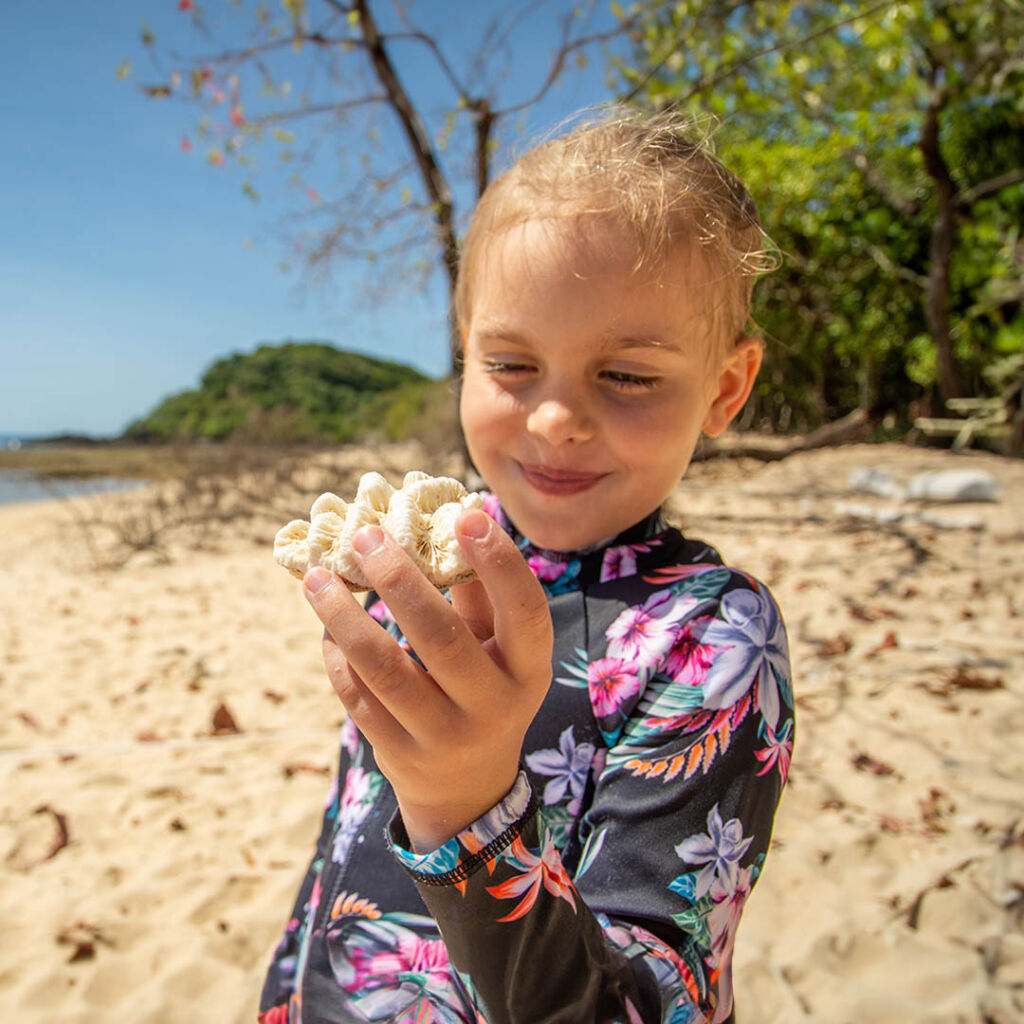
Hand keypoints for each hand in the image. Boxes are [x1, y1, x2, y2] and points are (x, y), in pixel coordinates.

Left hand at [302, 508, 552, 851]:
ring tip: (319, 577)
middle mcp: (492, 705)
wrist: (467, 787)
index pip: (526, 611)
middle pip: (443, 638)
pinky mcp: (399, 754)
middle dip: (399, 580)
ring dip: (345, 618)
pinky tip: (327, 627)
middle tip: (364, 537)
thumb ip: (478, 593)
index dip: (500, 562)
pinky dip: (337, 657)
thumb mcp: (498, 649)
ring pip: (385, 670)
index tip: (466, 515)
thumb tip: (454, 514)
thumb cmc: (484, 689)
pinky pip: (358, 698)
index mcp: (527, 669)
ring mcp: (444, 736)